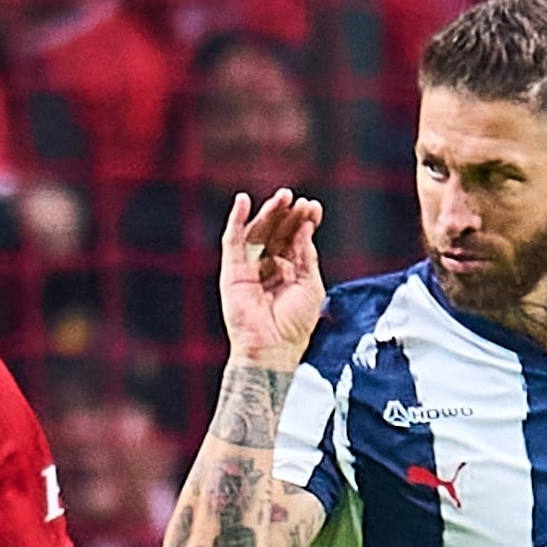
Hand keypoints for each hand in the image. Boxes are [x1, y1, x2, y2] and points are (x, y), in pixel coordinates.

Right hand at [218, 187, 328, 368]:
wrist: (273, 349)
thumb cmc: (295, 326)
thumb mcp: (311, 285)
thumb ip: (307, 255)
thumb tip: (306, 227)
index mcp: (288, 272)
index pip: (294, 239)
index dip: (304, 222)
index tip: (314, 208)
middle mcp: (268, 267)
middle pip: (277, 232)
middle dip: (288, 214)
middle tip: (299, 200)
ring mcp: (249, 268)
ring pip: (257, 232)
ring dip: (269, 212)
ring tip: (283, 196)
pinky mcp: (232, 271)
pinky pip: (232, 240)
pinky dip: (235, 219)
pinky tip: (242, 201)